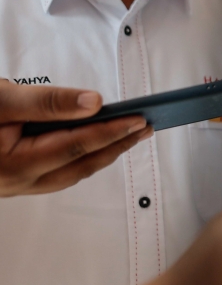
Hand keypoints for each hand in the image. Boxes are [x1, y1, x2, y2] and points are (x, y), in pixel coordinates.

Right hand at [0, 80, 152, 196]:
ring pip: (71, 174)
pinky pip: (57, 173)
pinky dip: (81, 159)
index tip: (138, 120)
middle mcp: (18, 182)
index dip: (111, 132)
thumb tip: (93, 104)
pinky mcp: (15, 179)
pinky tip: (94, 147)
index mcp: (15, 165)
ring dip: (102, 154)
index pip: (77, 146)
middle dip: (116, 145)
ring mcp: (16, 184)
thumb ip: (47, 103)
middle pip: (80, 165)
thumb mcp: (2, 100)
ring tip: (128, 136)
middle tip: (144, 128)